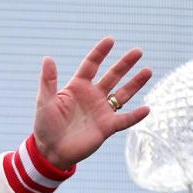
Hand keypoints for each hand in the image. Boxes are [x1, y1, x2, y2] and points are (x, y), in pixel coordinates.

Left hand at [33, 38, 152, 169]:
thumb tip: (48, 58)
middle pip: (112, 76)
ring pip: (122, 94)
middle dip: (125, 64)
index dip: (100, 53)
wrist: (51, 151)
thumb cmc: (45, 126)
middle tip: (138, 51)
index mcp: (77, 87)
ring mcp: (102, 111)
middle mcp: (92, 96)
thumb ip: (48, 81)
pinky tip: (147, 109)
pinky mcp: (107, 127)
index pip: (91, 65)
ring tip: (148, 70)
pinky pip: (125, 120)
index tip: (111, 40)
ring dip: (135, 83)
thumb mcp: (45, 101)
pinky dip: (135, 116)